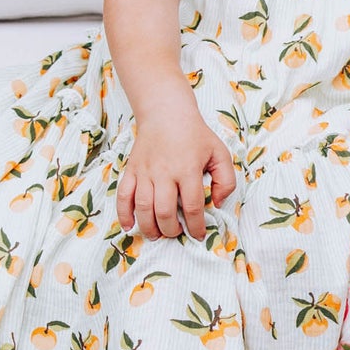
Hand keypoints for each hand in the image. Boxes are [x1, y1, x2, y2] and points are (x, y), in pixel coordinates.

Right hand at [117, 103, 235, 240]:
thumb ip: (226, 180)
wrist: (167, 114)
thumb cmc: (196, 135)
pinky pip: (123, 196)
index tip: (199, 235)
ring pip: (143, 208)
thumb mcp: (220, 153)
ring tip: (158, 234)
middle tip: (177, 233)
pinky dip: (123, 214)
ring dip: (149, 227)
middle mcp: (165, 173)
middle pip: (165, 212)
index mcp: (188, 170)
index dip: (196, 226)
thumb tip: (218, 203)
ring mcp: (145, 172)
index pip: (193, 206)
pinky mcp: (131, 170)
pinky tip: (128, 226)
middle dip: (171, 230)